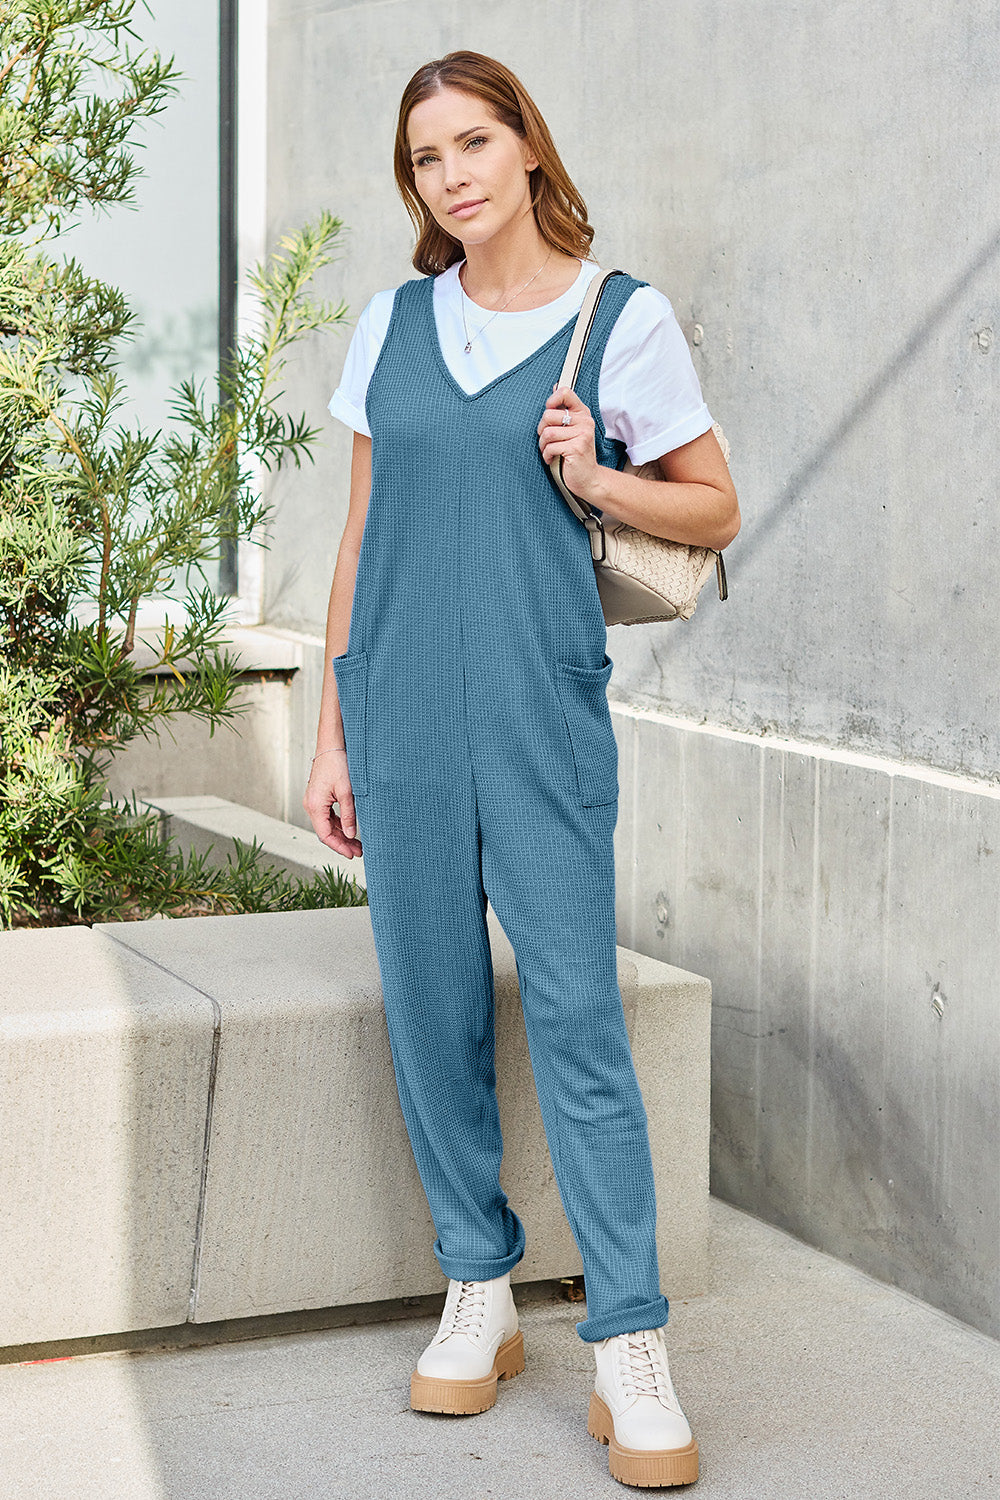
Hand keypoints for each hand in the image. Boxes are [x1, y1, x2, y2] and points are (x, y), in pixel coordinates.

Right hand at [302, 749, 362, 858]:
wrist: (331, 745)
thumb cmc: (337, 764)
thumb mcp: (347, 791)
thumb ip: (349, 814)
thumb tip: (352, 834)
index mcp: (315, 806)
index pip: (325, 835)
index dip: (339, 847)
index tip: (352, 854)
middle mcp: (311, 805)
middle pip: (326, 832)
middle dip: (342, 843)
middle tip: (359, 851)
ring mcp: (314, 801)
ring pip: (327, 825)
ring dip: (341, 834)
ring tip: (357, 843)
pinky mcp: (319, 797)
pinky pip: (328, 816)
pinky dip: (339, 824)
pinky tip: (350, 828)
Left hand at [537, 385, 599, 501]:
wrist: (589, 478)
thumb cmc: (576, 454)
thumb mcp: (572, 429)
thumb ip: (564, 410)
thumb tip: (556, 386)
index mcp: (583, 413)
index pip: (565, 392)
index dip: (551, 401)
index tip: (549, 415)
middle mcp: (585, 421)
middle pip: (548, 414)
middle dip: (541, 430)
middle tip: (546, 440)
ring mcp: (582, 434)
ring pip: (547, 433)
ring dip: (543, 445)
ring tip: (549, 451)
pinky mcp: (576, 448)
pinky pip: (550, 447)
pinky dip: (546, 455)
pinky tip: (552, 459)